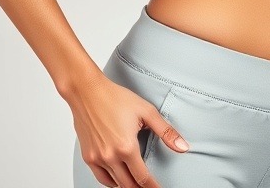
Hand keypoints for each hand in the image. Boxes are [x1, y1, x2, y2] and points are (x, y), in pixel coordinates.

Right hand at [67, 71, 189, 187]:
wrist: (86, 91)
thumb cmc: (114, 97)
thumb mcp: (146, 111)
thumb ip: (166, 131)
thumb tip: (183, 147)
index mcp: (126, 147)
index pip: (143, 178)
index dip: (153, 187)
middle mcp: (110, 156)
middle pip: (129, 185)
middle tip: (149, 187)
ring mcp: (97, 158)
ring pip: (115, 184)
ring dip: (127, 185)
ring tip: (136, 183)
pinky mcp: (88, 156)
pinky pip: (101, 178)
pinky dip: (112, 182)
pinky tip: (119, 179)